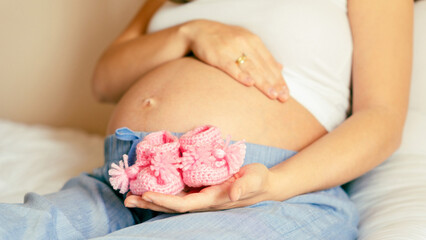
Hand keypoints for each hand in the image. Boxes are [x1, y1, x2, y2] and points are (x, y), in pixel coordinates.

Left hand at [124, 163, 276, 212]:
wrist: (262, 183)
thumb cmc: (258, 180)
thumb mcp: (254, 180)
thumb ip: (244, 187)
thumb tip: (233, 194)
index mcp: (212, 199)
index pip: (184, 204)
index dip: (165, 201)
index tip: (147, 195)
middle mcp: (203, 200)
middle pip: (172, 205)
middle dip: (150, 203)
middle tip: (127, 199)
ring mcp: (201, 195)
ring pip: (172, 199)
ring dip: (151, 198)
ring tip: (131, 196)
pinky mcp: (201, 187)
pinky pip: (179, 190)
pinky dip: (163, 189)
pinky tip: (151, 184)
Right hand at [181, 19, 288, 101]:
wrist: (199, 31)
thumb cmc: (224, 40)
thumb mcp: (246, 42)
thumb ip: (262, 55)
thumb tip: (280, 68)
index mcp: (254, 41)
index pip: (270, 63)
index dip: (279, 79)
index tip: (286, 93)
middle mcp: (245, 43)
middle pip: (263, 67)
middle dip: (274, 83)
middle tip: (283, 98)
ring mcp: (232, 49)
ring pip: (251, 68)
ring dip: (262, 82)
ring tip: (272, 95)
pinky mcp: (219, 55)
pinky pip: (231, 67)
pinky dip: (241, 75)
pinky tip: (249, 83)